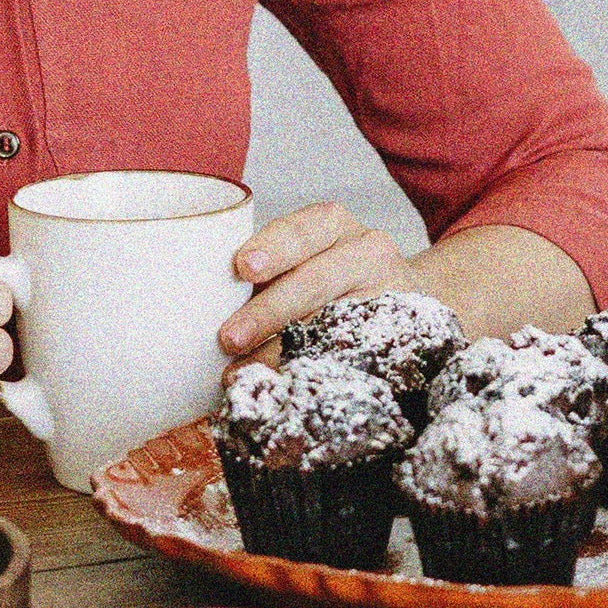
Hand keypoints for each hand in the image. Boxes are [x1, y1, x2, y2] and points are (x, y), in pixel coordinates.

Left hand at [217, 201, 423, 357]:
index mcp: (333, 225)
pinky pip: (352, 353)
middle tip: (229, 338)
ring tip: (244, 372)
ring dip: (283, 351)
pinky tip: (286, 383)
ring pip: (333, 321)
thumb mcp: (306, 256)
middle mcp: (366, 251)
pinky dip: (315, 368)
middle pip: (316, 280)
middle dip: (269, 311)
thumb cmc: (330, 275)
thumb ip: (265, 273)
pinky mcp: (397, 331)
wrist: (408, 294)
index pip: (302, 230)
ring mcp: (386, 292)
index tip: (242, 267)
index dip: (273, 247)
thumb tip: (198, 307)